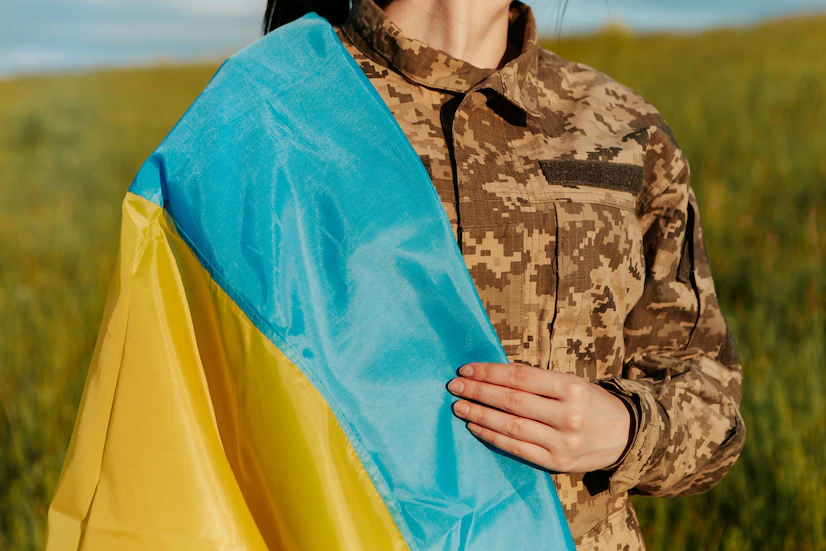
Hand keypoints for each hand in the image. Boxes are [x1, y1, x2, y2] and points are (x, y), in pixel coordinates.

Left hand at [447, 362, 630, 472]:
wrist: (626, 436)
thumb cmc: (590, 402)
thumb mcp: (572, 383)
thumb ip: (537, 380)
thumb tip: (492, 374)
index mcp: (571, 388)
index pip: (520, 377)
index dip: (489, 373)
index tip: (466, 369)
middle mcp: (567, 416)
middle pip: (512, 401)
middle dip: (478, 392)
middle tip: (454, 386)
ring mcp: (561, 442)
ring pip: (511, 426)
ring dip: (480, 415)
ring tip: (459, 406)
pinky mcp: (556, 462)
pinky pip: (516, 448)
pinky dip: (492, 436)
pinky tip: (475, 427)